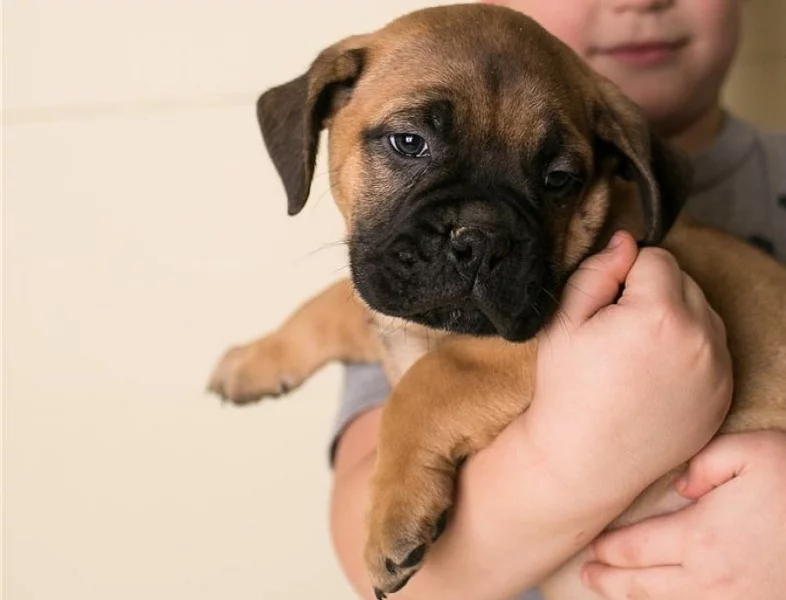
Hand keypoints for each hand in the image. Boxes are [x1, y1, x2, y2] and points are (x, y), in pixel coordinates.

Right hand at [526, 231, 733, 504]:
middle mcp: (700, 338)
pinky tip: (655, 375)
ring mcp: (718, 369)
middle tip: (618, 331)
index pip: (656, 258)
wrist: (584, 459)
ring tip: (637, 354)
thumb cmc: (568, 391)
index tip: (606, 305)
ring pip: (702, 314)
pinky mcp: (724, 394)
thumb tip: (625, 243)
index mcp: (658, 314)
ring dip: (675, 320)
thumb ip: (596, 272)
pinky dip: (690, 352)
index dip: (624, 275)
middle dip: (653, 294)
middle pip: (684, 283)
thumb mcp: (563, 323)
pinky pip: (713, 350)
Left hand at [582, 431, 785, 599]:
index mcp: (700, 536)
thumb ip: (703, 465)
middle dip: (610, 582)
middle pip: (644, 586)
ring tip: (615, 595)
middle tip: (589, 577)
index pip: (635, 549)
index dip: (608, 551)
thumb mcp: (751, 452)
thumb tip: (680, 490)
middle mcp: (711, 577)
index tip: (592, 548)